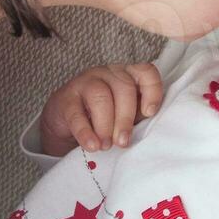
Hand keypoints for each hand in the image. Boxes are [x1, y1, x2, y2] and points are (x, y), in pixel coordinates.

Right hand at [39, 63, 162, 156]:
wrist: (66, 122)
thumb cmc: (104, 118)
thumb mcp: (126, 115)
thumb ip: (139, 116)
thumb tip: (153, 131)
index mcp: (128, 76)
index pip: (146, 72)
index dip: (152, 90)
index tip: (149, 113)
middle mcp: (109, 74)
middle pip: (123, 87)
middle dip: (125, 117)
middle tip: (123, 142)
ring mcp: (86, 83)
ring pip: (100, 96)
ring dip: (106, 124)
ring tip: (106, 146)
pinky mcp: (66, 98)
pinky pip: (76, 113)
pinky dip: (85, 132)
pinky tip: (92, 145)